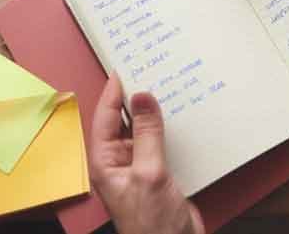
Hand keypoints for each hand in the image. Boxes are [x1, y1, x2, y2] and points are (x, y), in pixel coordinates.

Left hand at [89, 76, 205, 233]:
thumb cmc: (152, 223)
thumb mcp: (149, 173)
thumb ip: (147, 134)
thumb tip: (142, 97)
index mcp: (106, 162)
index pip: (106, 118)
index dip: (113, 93)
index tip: (123, 69)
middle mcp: (120, 163)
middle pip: (124, 122)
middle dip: (135, 98)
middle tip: (146, 71)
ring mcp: (140, 168)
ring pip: (145, 131)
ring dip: (156, 113)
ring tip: (166, 88)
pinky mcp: (160, 174)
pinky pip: (162, 143)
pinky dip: (170, 129)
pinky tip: (182, 118)